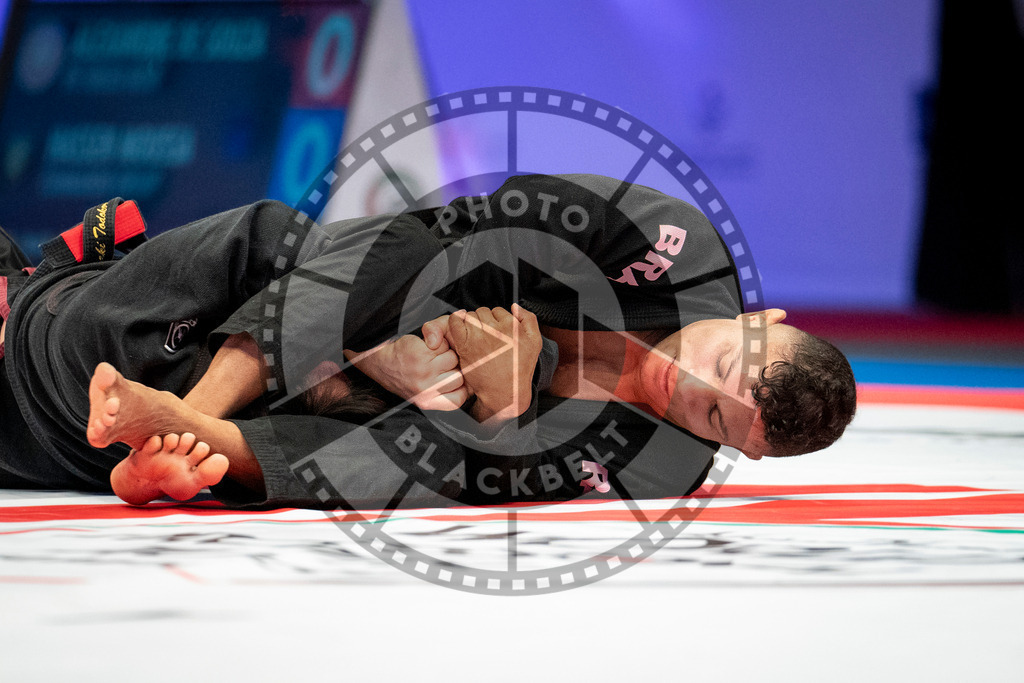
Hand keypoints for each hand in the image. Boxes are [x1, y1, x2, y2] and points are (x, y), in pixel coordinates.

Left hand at [345, 330, 467, 410]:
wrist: (382, 361)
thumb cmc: (408, 375)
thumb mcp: (426, 393)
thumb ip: (448, 394)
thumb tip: (472, 388)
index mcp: (430, 403)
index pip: (461, 398)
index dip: (462, 386)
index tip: (453, 378)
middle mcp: (428, 391)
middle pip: (461, 376)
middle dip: (453, 367)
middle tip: (438, 365)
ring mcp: (424, 372)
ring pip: (454, 359)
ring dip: (446, 353)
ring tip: (432, 355)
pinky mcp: (421, 355)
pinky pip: (444, 345)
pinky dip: (438, 342)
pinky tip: (427, 346)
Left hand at [445, 304, 541, 422]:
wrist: (505, 391)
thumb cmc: (519, 368)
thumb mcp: (535, 342)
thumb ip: (529, 319)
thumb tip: (515, 306)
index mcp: (512, 327)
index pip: (499, 310)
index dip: (497, 320)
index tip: (497, 331)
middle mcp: (496, 330)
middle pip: (484, 311)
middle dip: (484, 321)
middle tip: (487, 336)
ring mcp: (479, 337)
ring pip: (471, 316)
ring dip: (471, 323)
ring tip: (476, 336)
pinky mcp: (465, 345)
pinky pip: (455, 322)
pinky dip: (456, 321)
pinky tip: (461, 328)